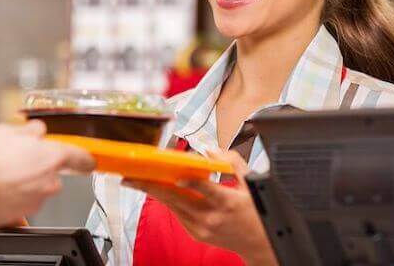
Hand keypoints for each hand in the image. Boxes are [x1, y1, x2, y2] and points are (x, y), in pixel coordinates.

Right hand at [0, 121, 94, 228]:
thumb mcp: (7, 131)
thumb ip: (29, 131)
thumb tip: (35, 132)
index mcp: (52, 157)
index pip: (81, 158)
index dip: (83, 159)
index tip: (86, 161)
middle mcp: (48, 182)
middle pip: (52, 174)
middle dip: (37, 167)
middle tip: (16, 158)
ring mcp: (34, 201)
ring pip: (35, 189)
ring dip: (22, 182)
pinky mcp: (18, 216)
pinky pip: (19, 203)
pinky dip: (10, 197)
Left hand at [125, 150, 276, 265]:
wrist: (259, 244)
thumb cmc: (256, 211)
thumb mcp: (251, 183)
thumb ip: (231, 162)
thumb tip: (210, 150)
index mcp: (227, 202)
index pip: (205, 190)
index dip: (190, 182)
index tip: (178, 174)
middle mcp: (211, 217)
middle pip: (177, 199)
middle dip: (152, 186)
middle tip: (133, 177)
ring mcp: (202, 227)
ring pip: (172, 206)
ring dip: (154, 192)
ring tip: (137, 180)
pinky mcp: (196, 233)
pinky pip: (177, 213)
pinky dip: (168, 199)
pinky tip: (157, 189)